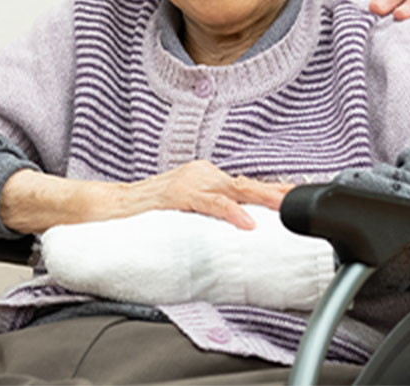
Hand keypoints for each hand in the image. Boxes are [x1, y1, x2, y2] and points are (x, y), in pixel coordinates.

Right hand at [124, 161, 292, 229]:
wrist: (108, 207)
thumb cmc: (146, 215)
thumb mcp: (186, 214)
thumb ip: (209, 218)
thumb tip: (237, 235)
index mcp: (206, 178)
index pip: (245, 185)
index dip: (272, 191)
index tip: (298, 196)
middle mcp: (202, 174)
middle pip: (246, 184)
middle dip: (276, 192)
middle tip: (301, 199)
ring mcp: (190, 181)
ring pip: (235, 189)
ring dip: (263, 199)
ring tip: (284, 208)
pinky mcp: (177, 194)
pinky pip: (210, 203)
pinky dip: (231, 212)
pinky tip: (246, 223)